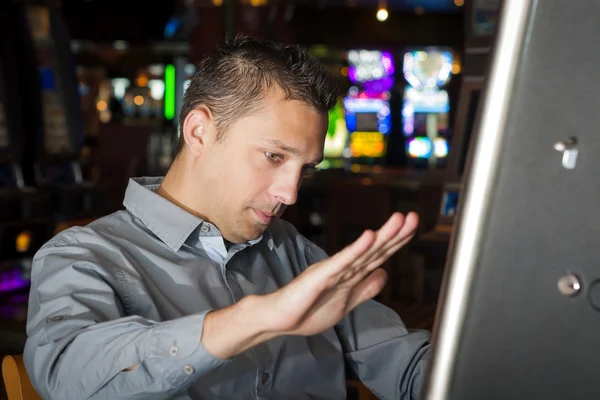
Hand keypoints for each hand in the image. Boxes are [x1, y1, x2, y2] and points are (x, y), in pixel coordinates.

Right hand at [263, 211, 417, 335]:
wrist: (278, 320)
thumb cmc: (307, 312)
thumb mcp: (345, 304)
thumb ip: (365, 289)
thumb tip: (384, 273)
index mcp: (351, 275)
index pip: (379, 256)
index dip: (397, 241)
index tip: (413, 226)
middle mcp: (344, 269)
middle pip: (375, 250)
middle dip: (396, 234)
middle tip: (414, 217)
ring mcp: (332, 271)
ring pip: (363, 252)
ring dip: (382, 236)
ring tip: (399, 220)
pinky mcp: (319, 276)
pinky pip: (341, 262)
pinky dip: (356, 250)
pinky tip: (369, 237)